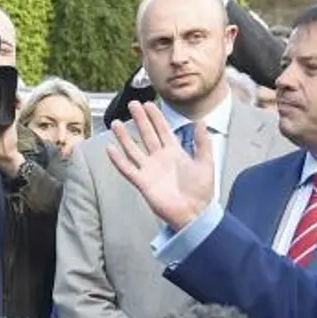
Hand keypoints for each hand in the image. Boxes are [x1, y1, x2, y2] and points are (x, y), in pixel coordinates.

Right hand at [106, 102, 215, 229]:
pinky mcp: (143, 183)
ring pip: (133, 149)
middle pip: (147, 135)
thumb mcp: (205, 163)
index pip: (162, 130)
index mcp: (174, 153)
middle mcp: (160, 159)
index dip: (155, 117)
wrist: (194, 213)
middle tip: (132, 104)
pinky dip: (118, 160)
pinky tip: (110, 149)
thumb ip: (203, 143)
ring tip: (116, 123)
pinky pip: (127, 169)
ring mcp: (149, 170)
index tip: (148, 104)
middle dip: (140, 120)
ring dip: (124, 137)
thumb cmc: (201, 191)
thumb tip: (202, 122)